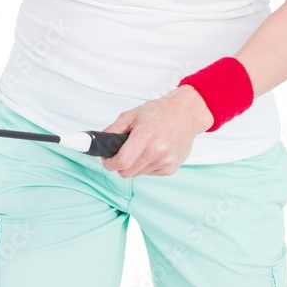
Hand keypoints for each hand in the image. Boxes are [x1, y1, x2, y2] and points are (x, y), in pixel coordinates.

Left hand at [99, 85, 213, 176]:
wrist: (186, 114)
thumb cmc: (160, 112)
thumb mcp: (132, 114)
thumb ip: (113, 129)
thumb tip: (100, 143)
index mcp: (145, 135)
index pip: (121, 162)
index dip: (109, 163)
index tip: (107, 160)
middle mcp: (157, 151)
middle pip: (126, 172)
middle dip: (120, 164)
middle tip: (123, 152)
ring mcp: (166, 161)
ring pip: (137, 174)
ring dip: (134, 165)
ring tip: (142, 148)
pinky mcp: (171, 169)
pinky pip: (149, 174)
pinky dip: (146, 165)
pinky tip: (153, 152)